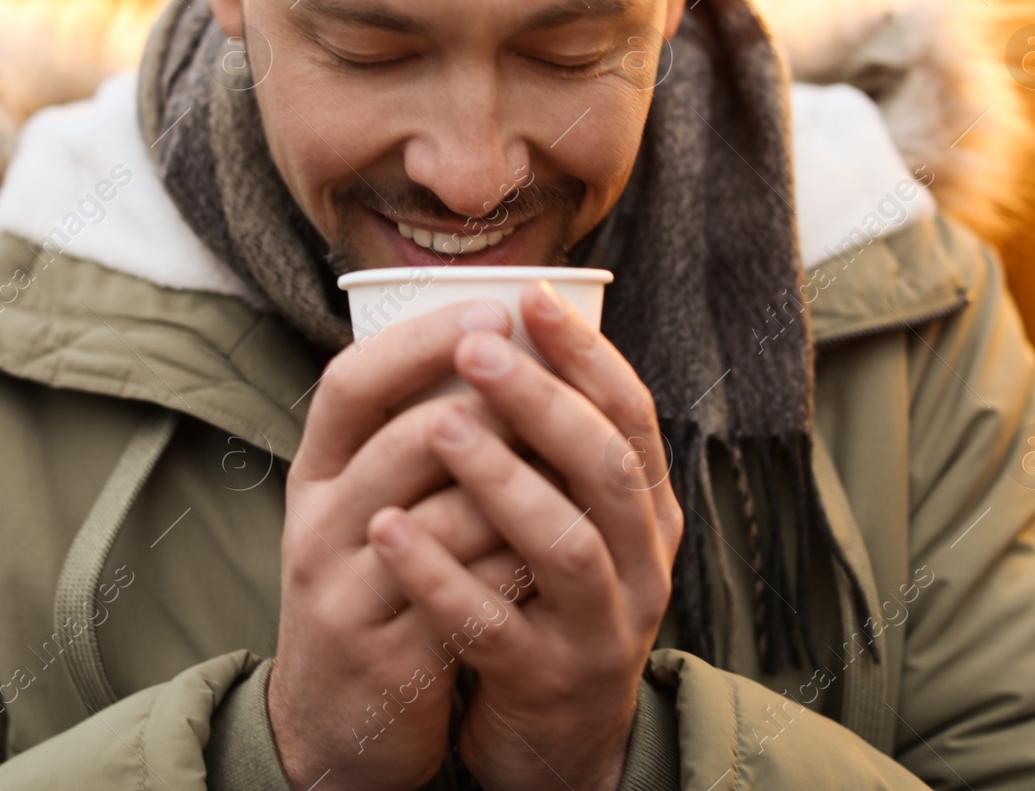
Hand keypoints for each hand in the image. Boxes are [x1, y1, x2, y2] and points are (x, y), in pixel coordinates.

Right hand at [270, 300, 525, 790]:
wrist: (331, 725)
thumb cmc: (369, 590)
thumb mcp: (361, 509)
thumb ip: (407, 440)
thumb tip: (500, 344)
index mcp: (314, 475)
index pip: (350, 384)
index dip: (421, 340)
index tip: (494, 309)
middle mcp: (319, 526)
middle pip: (405, 439)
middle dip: (495, 403)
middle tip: (558, 379)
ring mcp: (347, 594)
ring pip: (447, 516)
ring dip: (524, 482)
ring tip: (577, 453)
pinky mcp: (389, 656)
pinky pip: (471, 595)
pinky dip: (523, 562)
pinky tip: (563, 541)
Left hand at [367, 281, 682, 790]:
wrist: (558, 739)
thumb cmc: (547, 598)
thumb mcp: (573, 520)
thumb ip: (551, 448)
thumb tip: (496, 325)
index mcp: (646, 512)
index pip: (631, 416)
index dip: (587, 355)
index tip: (533, 296)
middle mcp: (641, 564)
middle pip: (605, 469)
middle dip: (542, 403)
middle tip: (478, 350)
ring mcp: (600, 628)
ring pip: (564, 545)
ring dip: (500, 481)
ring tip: (435, 430)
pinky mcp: (548, 680)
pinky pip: (494, 624)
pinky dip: (442, 575)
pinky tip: (388, 530)